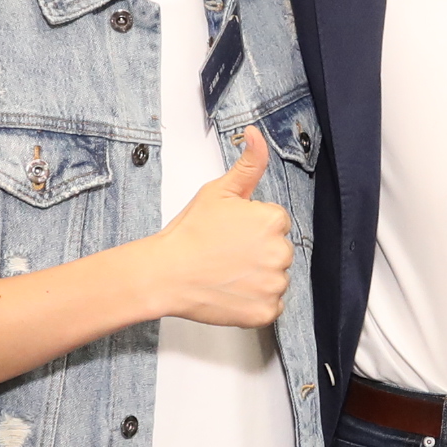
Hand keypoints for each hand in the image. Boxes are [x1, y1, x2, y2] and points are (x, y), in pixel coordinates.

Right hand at [154, 128, 290, 327]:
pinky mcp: (266, 312)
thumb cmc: (189, 233)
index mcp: (272, 220)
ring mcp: (274, 285)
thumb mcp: (218, 191)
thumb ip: (248, 164)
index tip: (230, 234)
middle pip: (278, 251)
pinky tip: (232, 293)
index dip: (251, 228)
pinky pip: (271, 306)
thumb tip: (255, 134)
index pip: (275, 223)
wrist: (165, 274)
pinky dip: (255, 302)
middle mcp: (281, 252)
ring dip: (257, 278)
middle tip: (225, 254)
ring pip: (275, 278)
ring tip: (226, 274)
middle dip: (257, 252)